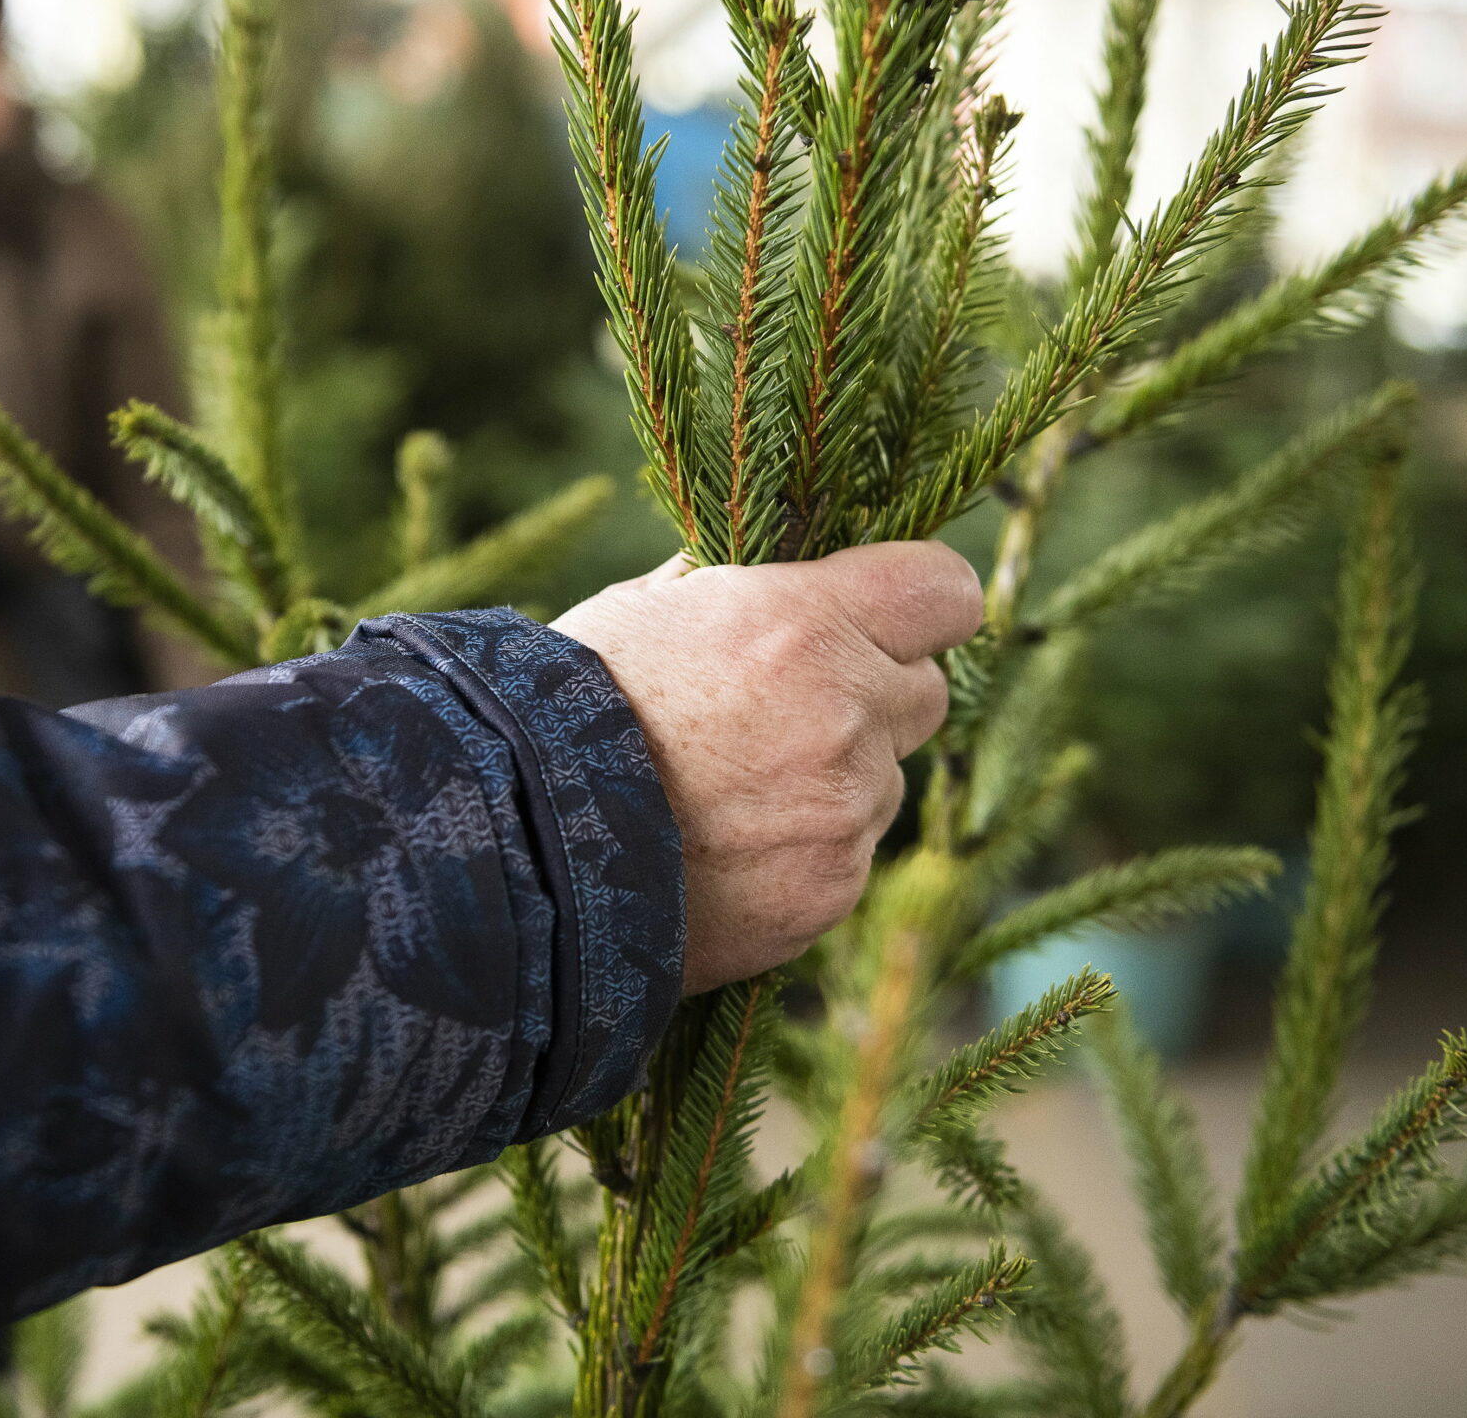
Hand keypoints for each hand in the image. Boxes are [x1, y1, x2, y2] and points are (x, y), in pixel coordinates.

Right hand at [551, 543, 982, 993]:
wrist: (522, 848)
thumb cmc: (565, 710)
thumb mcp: (643, 611)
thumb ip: (730, 590)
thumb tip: (769, 573)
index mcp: (805, 625)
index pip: (944, 592)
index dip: (922, 602)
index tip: (894, 617)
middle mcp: (846, 716)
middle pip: (924, 695)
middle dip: (872, 696)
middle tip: (788, 712)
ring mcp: (845, 813)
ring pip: (881, 786)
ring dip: (832, 783)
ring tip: (728, 796)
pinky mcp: (828, 893)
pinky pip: (844, 860)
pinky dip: (800, 856)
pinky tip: (721, 853)